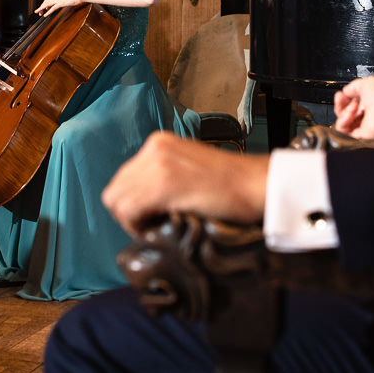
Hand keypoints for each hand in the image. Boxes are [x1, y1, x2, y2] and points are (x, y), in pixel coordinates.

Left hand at [34, 0, 81, 16]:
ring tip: (38, 13)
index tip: (42, 10)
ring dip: (41, 9)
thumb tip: (65, 4)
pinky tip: (45, 15)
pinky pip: (53, 8)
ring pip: (47, 4)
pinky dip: (48, 12)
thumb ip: (65, 2)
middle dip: (40, 7)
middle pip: (46, 2)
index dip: (44, 5)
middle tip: (37, 12)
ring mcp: (59, 0)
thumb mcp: (69, 1)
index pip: (48, 1)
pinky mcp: (61, 3)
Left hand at [101, 132, 269, 234]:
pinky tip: (161, 228)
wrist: (258, 184)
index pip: (123, 179)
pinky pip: (129, 210)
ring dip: (133, 221)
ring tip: (158, 228)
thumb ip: (164, 177)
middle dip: (129, 213)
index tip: (152, 217)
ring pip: (117, 201)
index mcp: (159, 144)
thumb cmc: (231, 186)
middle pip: (115, 190)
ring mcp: (158, 164)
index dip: (133, 204)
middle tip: (153, 226)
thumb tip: (142, 203)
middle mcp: (153, 149)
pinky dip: (138, 226)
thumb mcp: (189, 170)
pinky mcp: (164, 183)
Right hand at [333, 76, 373, 138]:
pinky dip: (342, 122)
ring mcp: (363, 125)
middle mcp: (366, 114)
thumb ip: (352, 87)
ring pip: (342, 120)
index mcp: (369, 102)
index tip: (341, 94)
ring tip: (352, 108)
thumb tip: (345, 91)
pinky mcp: (360, 135)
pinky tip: (349, 115)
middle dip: (341, 104)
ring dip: (343, 112)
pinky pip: (343, 130)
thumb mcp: (365, 83)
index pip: (350, 102)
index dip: (343, 98)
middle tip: (343, 99)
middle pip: (344, 111)